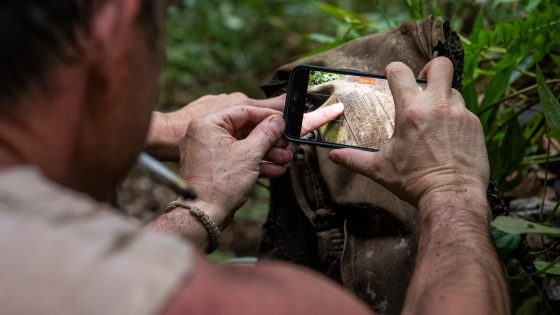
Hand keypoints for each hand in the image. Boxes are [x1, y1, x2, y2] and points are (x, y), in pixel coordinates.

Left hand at [178, 106, 286, 226]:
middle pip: (244, 129)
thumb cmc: (220, 184)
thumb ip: (266, 133)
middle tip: (285, 143)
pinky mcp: (212, 167)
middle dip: (269, 139)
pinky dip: (254, 163)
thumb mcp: (250, 153)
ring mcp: (207, 152)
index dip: (267, 116)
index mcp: (207, 124)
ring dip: (265, 152)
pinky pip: (236, 158)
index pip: (243, 111)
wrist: (204, 214)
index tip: (283, 121)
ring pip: (242, 145)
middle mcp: (203, 134)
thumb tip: (277, 121)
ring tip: (284, 159)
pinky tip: (274, 169)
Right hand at [329, 57, 488, 206]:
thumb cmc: (414, 181)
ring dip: (443, 98)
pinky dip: (455, 119)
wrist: (451, 196)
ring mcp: (460, 114)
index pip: (400, 71)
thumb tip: (334, 156)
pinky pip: (465, 112)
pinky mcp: (475, 126)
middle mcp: (437, 105)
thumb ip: (354, 158)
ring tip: (434, 118)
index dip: (394, 69)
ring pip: (453, 91)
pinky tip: (448, 137)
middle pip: (441, 65)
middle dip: (431, 68)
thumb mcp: (380, 168)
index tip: (392, 76)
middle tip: (423, 83)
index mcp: (410, 111)